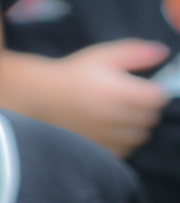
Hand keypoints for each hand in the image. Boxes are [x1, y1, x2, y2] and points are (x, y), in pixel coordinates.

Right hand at [0, 40, 169, 156]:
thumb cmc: (73, 73)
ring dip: (136, 126)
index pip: (156, 98)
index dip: (154, 92)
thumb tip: (163, 52)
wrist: (40, 97)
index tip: (145, 88)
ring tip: (120, 114)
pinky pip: (124, 150)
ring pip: (139, 137)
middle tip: (131, 99)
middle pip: (150, 118)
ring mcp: (104, 136)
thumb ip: (135, 53)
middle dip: (146, 108)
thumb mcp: (102, 56)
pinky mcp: (96, 149)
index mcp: (116, 91)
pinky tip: (111, 128)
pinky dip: (123, 141)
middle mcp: (111, 116)